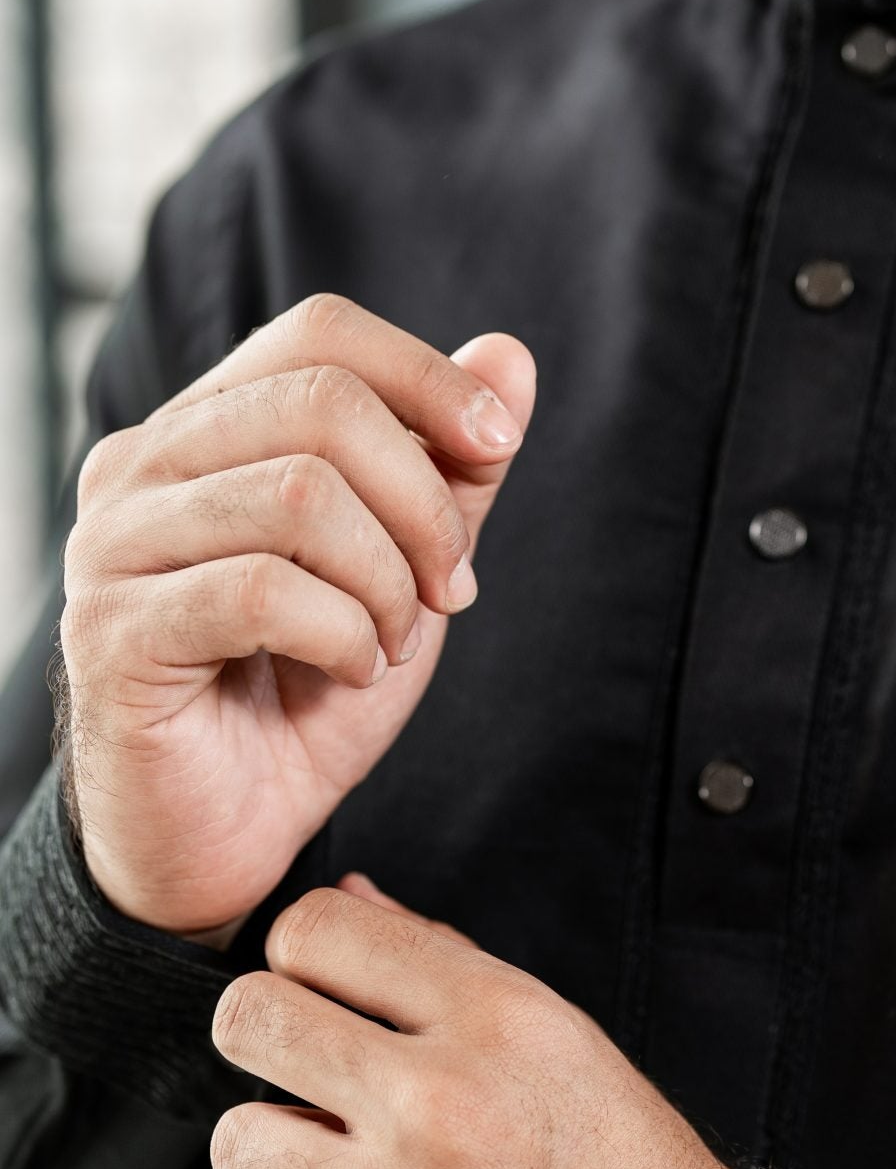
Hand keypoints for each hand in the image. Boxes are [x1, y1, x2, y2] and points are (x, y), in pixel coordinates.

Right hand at [57, 295, 535, 944]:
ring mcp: (114, 545)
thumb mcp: (406, 568)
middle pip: (321, 402)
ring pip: (300, 495)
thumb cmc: (304, 693)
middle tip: (452, 589)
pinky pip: (262, 592)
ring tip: (390, 642)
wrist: (229, 835)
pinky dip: (342, 635)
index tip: (499, 444)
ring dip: (386, 582)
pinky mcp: (114, 633)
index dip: (426, 377)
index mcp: (207, 427)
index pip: (319, 333)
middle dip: (423, 502)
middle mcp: (141, 465)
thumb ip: (451, 468)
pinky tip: (350, 673)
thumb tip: (509, 356)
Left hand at [207, 875, 780, 1168]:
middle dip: (264, 1040)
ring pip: (241, 1148)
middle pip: (249, 1023)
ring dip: (282, 1159)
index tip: (317, 989)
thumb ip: (445, 964)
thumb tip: (345, 903)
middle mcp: (442, 1105)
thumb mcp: (563, 1039)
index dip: (301, 956)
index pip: (314, 932)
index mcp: (497, 1019)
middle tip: (300, 1073)